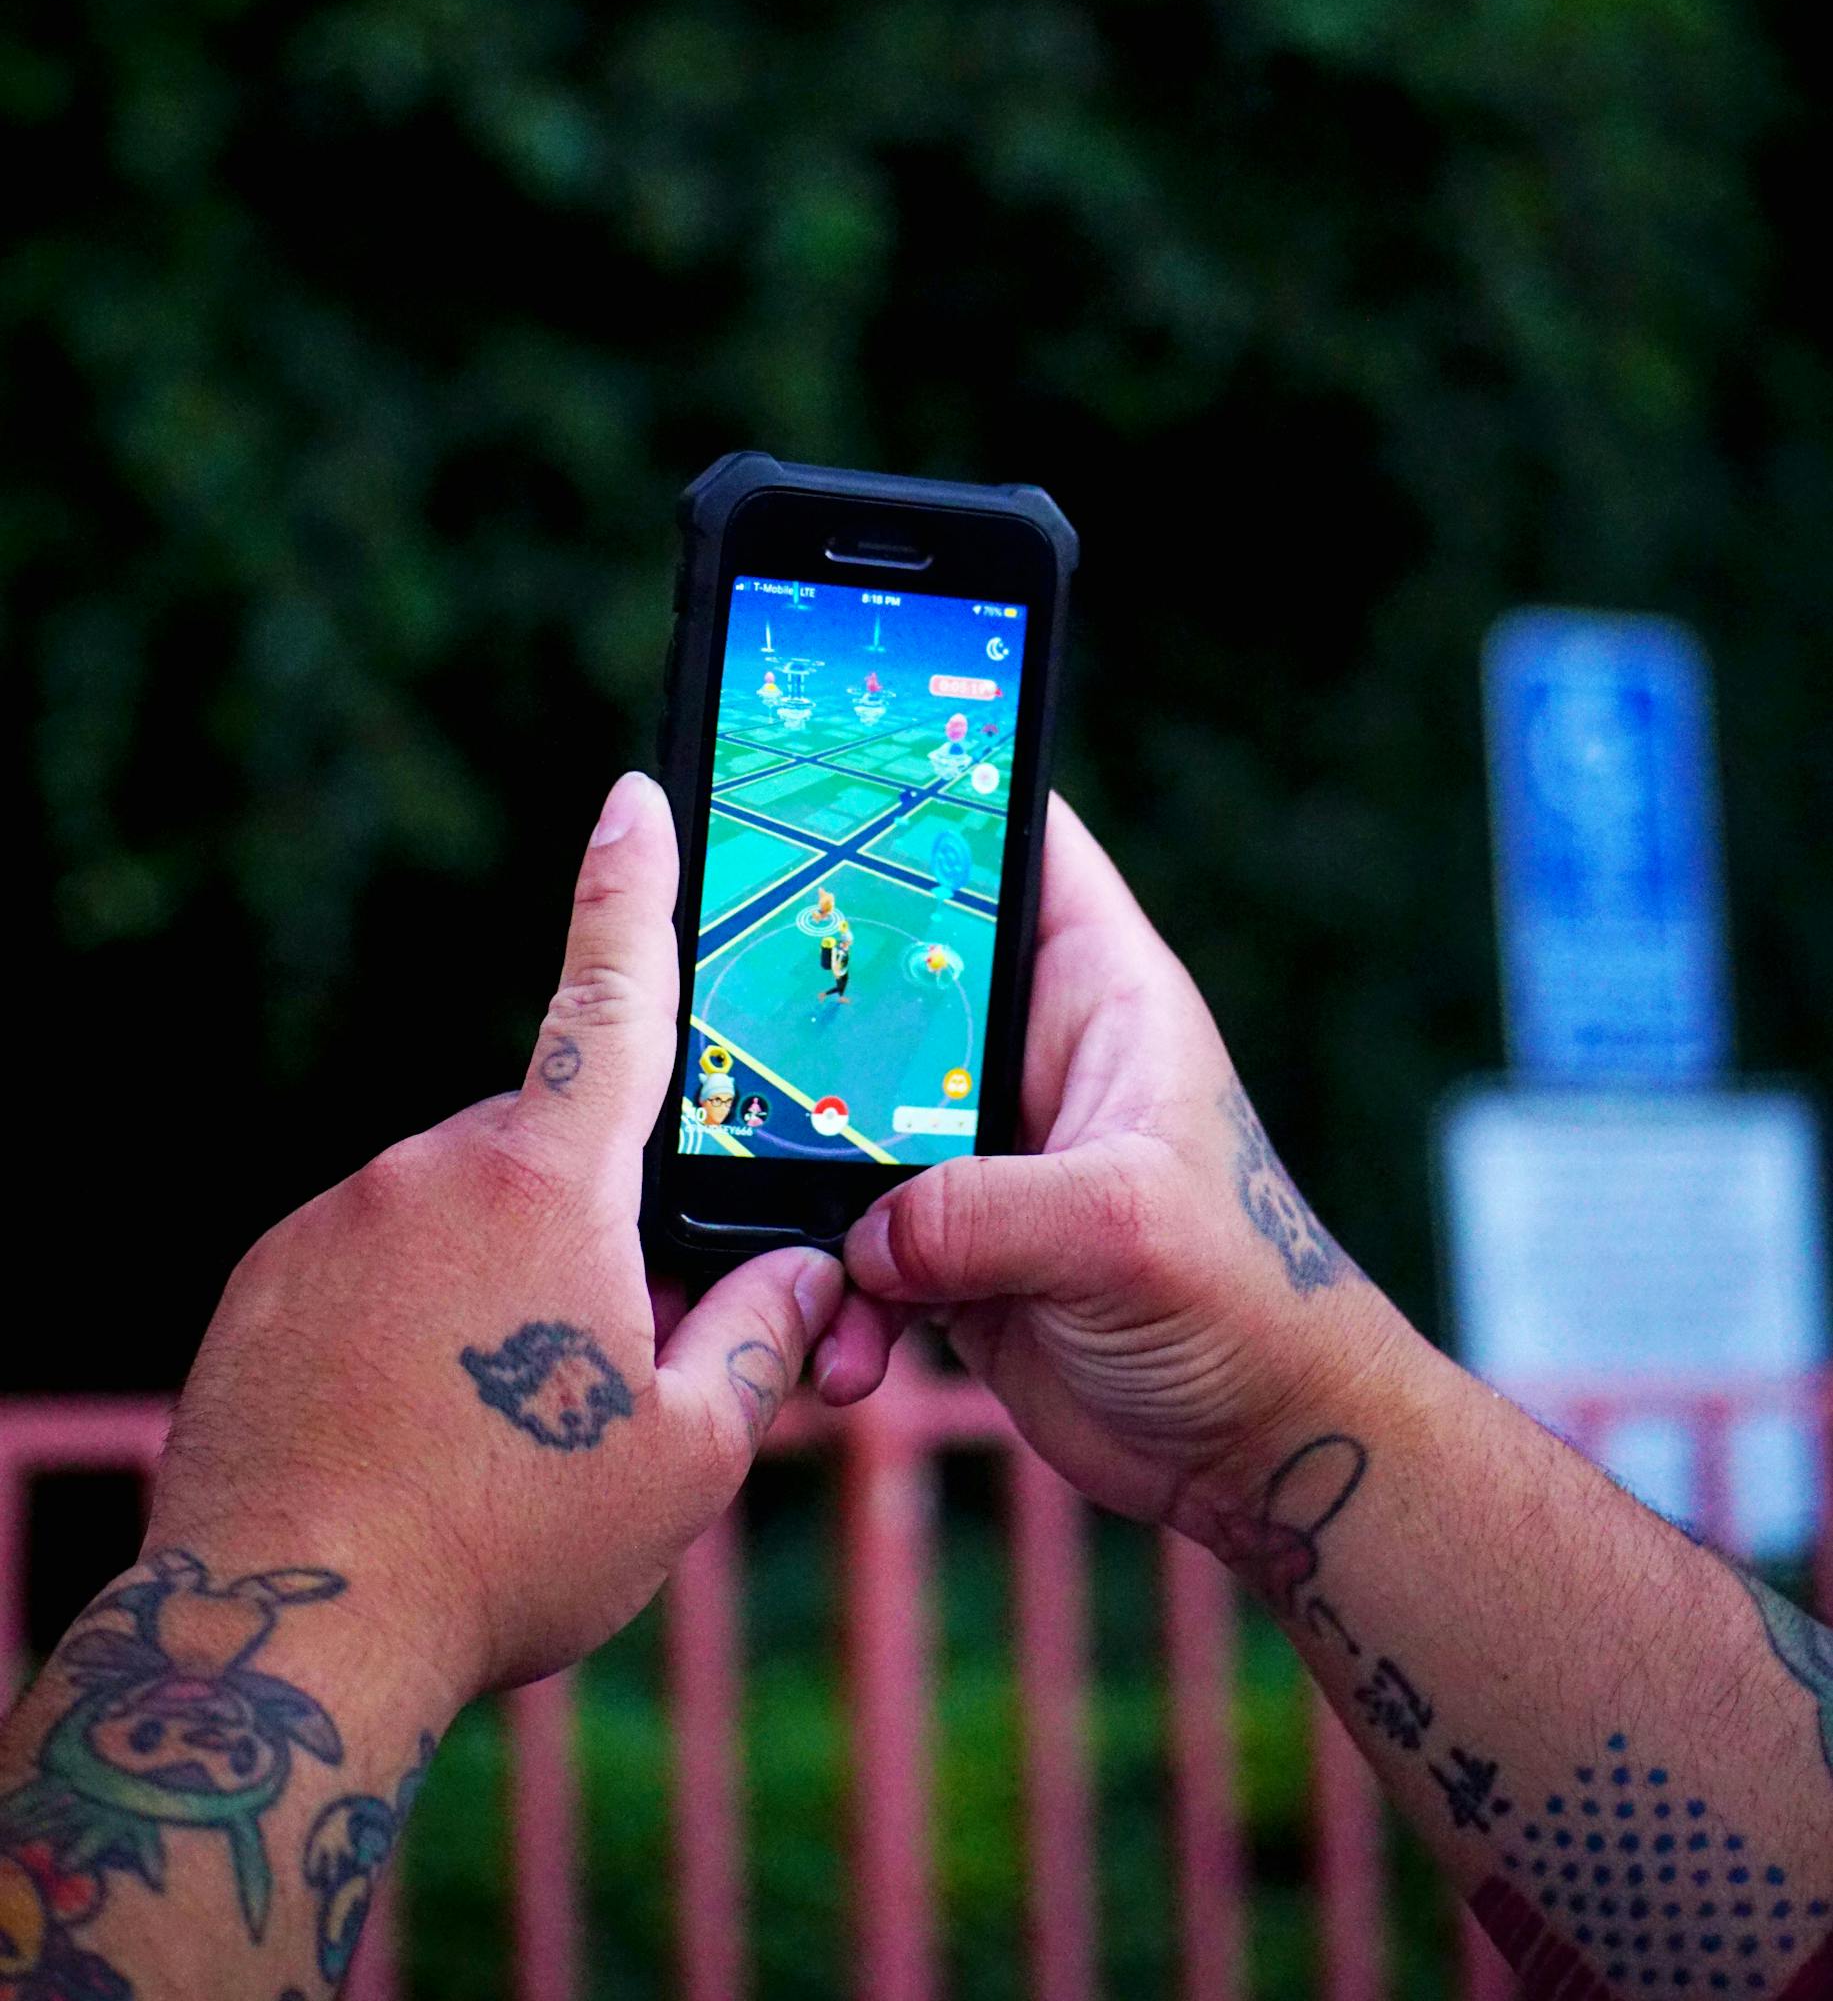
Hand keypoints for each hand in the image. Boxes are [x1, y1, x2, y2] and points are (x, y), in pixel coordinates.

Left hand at [150, 771, 843, 1700]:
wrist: (287, 1635)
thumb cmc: (507, 1544)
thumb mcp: (688, 1457)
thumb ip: (766, 1339)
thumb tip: (809, 1275)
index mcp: (547, 1186)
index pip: (612, 1000)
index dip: (632, 890)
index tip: (634, 799)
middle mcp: (430, 1170)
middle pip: (553, 1153)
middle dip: (597, 1227)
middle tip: (607, 1366)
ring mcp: (333, 1219)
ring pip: (463, 1213)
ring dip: (502, 1283)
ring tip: (497, 1425)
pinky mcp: (266, 1278)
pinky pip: (376, 1259)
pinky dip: (415, 1316)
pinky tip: (418, 1425)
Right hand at [827, 795, 1404, 1540]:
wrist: (1251, 1446)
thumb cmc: (1246, 1305)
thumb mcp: (1125, 1230)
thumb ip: (986, 1212)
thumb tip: (862, 1234)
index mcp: (1098, 995)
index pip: (1017, 843)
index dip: (937, 789)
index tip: (829, 767)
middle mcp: (1032, 1057)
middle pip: (893, 981)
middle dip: (812, 1016)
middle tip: (731, 1042)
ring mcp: (983, 1153)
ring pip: (849, 1124)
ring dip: (809, 1194)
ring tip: (804, 1263)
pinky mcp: (952, 1245)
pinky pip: (855, 1244)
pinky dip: (837, 1298)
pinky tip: (847, 1352)